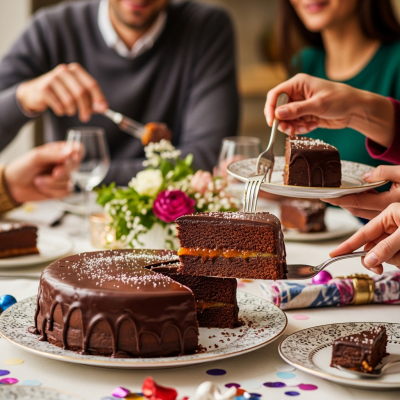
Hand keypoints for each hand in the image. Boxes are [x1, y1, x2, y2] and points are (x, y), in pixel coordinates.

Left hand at [4, 142, 73, 202]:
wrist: (13, 186)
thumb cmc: (23, 167)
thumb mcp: (36, 157)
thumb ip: (54, 154)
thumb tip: (70, 152)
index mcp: (60, 152)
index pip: (77, 149)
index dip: (78, 153)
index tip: (73, 158)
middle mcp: (64, 164)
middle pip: (76, 167)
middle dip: (63, 172)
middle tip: (53, 172)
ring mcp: (64, 178)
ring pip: (70, 181)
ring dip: (52, 183)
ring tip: (39, 180)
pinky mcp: (62, 190)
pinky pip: (66, 192)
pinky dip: (52, 191)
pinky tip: (42, 187)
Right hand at [16, 63, 107, 121]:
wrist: (35, 92)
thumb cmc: (61, 93)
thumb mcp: (76, 93)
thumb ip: (91, 100)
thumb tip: (103, 108)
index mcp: (75, 70)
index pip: (91, 84)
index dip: (98, 98)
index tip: (103, 109)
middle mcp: (64, 71)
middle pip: (81, 93)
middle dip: (86, 108)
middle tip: (86, 117)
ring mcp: (52, 78)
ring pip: (70, 100)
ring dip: (72, 111)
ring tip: (70, 111)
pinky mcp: (43, 88)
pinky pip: (58, 105)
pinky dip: (61, 111)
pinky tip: (60, 109)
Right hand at [264, 73, 393, 147]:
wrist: (355, 109)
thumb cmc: (340, 99)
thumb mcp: (318, 104)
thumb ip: (297, 110)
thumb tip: (278, 114)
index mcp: (298, 84)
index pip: (275, 95)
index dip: (270, 108)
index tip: (271, 122)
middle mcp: (296, 94)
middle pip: (279, 109)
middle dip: (283, 121)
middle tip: (289, 130)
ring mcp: (300, 105)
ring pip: (286, 119)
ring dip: (293, 126)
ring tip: (305, 128)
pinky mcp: (305, 115)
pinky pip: (295, 124)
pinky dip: (301, 128)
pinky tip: (312, 126)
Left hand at [323, 165, 399, 219]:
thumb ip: (384, 172)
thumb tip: (364, 177)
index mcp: (389, 202)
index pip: (357, 202)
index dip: (339, 200)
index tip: (325, 197)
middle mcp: (387, 211)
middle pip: (357, 209)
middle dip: (340, 203)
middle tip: (326, 196)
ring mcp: (389, 213)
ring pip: (363, 211)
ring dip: (349, 204)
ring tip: (337, 195)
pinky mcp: (392, 212)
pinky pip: (371, 209)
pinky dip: (361, 203)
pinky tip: (356, 194)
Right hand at [330, 203, 399, 274]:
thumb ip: (387, 246)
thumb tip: (369, 260)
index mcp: (389, 216)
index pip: (362, 233)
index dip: (348, 245)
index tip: (334, 254)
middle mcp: (392, 226)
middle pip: (373, 247)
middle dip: (376, 259)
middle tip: (378, 269)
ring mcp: (399, 236)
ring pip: (385, 255)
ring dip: (395, 259)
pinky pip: (395, 258)